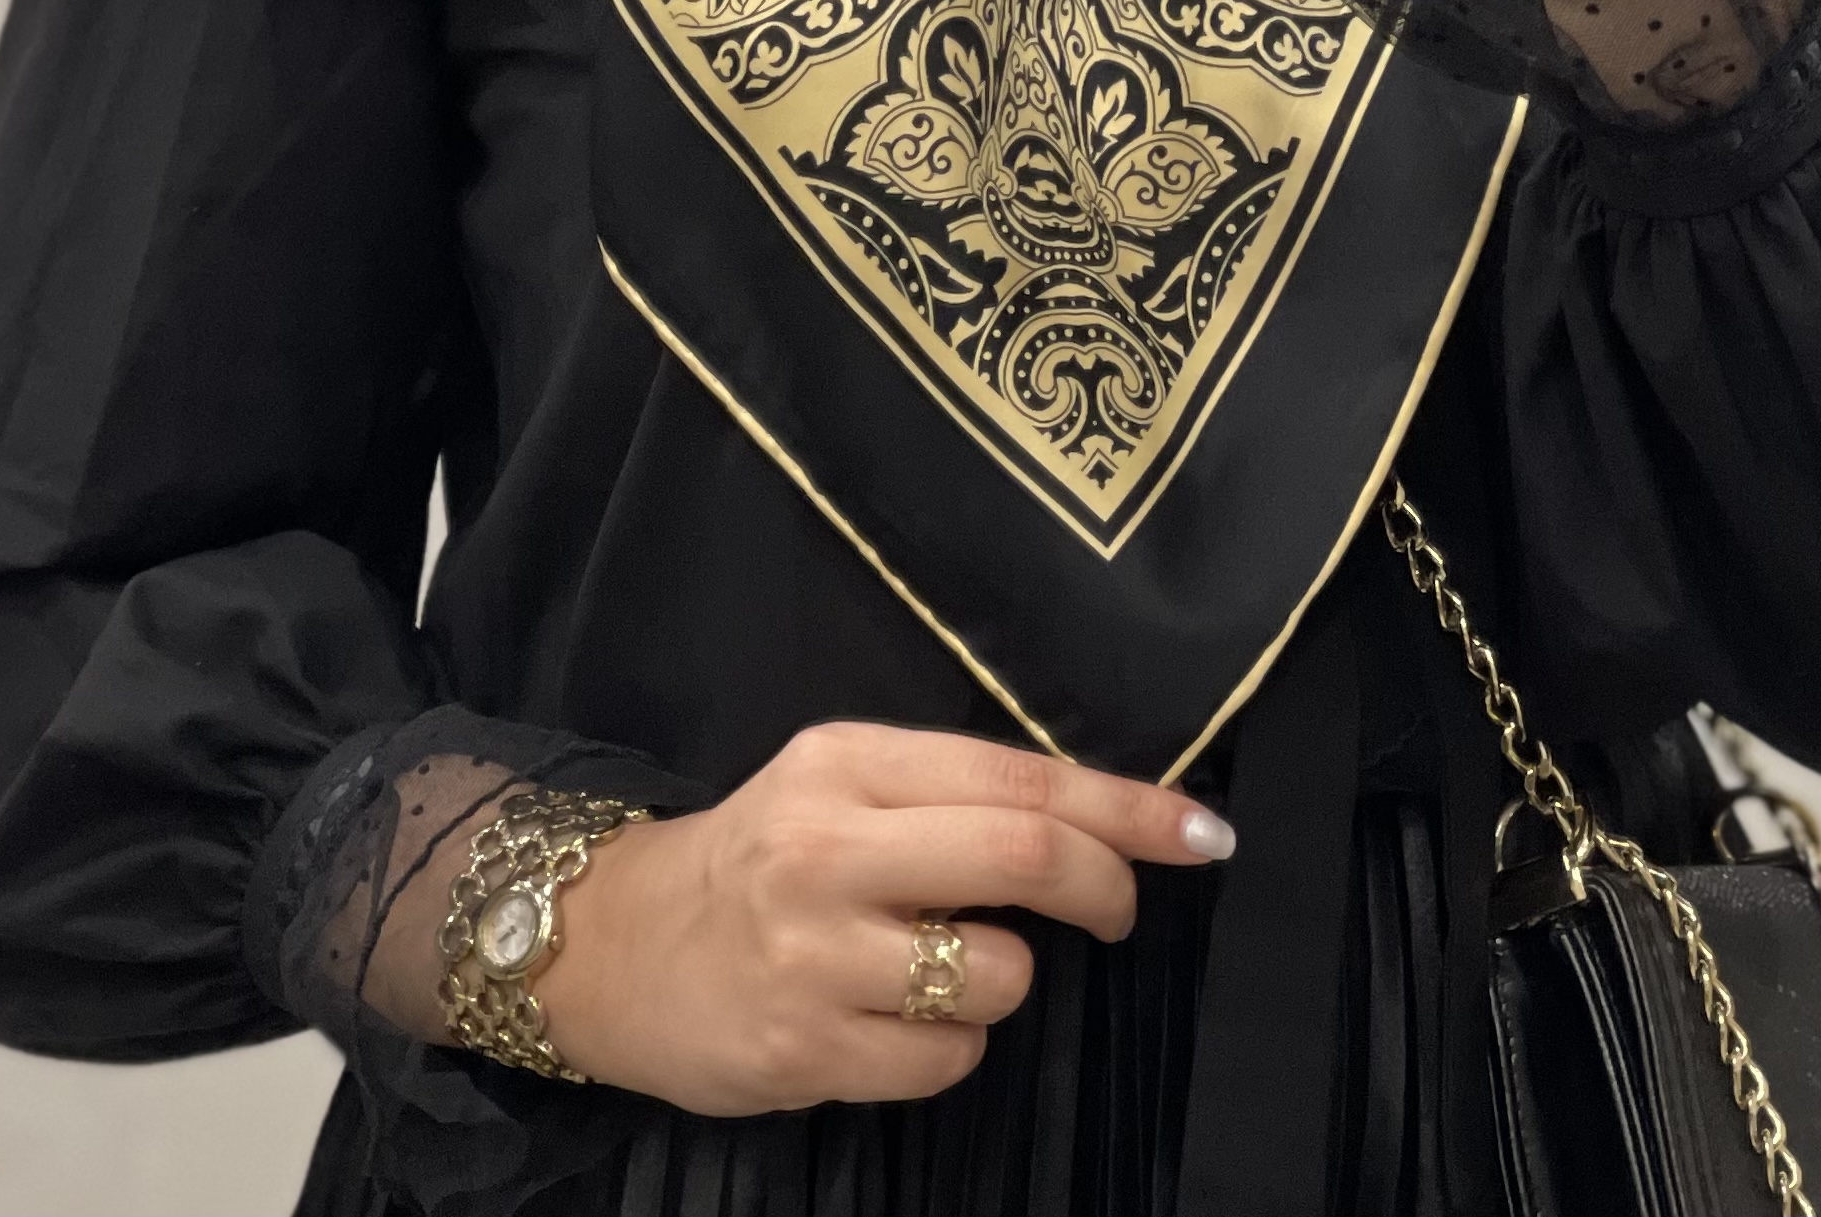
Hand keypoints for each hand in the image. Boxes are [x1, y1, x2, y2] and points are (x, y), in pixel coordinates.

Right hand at [534, 722, 1231, 1112]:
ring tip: (938, 967)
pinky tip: (890, 1022)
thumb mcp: (843, 786)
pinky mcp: (802, 1049)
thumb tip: (1109, 820)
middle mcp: (828, 844)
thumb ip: (953, 795)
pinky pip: (947, 1060)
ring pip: (996, 974)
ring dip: (1005, 979)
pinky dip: (951, 1048)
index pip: (1021, 776)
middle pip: (1024, 856)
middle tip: (1120, 914)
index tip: (1205, 833)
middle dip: (1105, 886)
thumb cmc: (761, 858)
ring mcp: (811, 952)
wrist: (615, 944)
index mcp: (848, 760)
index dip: (1129, 808)